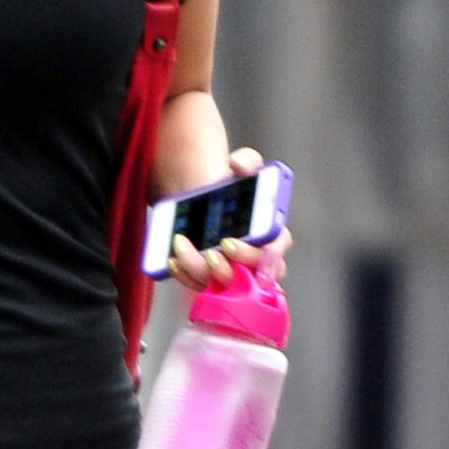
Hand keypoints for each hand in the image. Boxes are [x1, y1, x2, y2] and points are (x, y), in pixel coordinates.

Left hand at [169, 147, 292, 293]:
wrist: (198, 198)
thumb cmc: (226, 188)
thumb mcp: (239, 167)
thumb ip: (247, 161)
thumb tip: (241, 166)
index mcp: (270, 234)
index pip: (276, 249)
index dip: (268, 256)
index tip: (240, 245)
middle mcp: (253, 260)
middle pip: (252, 275)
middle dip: (235, 265)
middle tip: (217, 248)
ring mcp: (231, 273)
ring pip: (221, 284)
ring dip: (200, 268)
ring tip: (181, 245)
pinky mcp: (209, 281)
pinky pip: (199, 287)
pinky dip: (185, 274)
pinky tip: (172, 258)